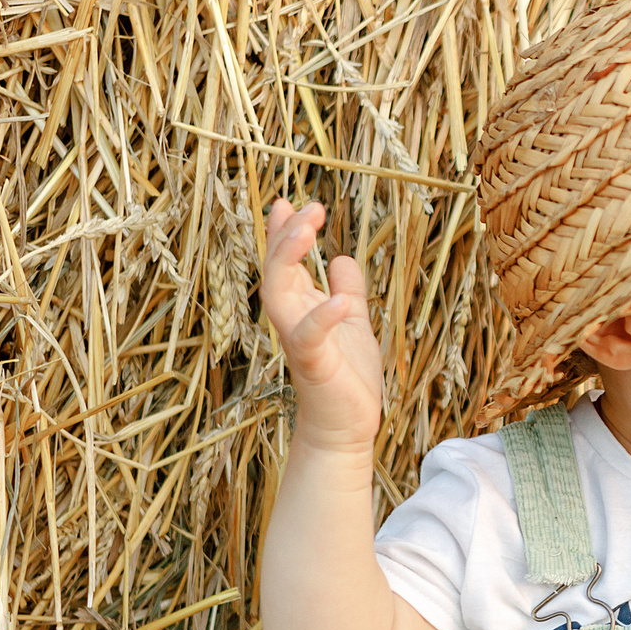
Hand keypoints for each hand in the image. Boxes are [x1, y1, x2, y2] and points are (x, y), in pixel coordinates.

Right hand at [258, 198, 381, 451]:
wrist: (347, 428)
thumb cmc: (347, 378)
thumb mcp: (354, 324)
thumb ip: (347, 292)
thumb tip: (343, 258)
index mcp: (301, 308)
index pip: (286, 263)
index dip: (284, 233)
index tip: (288, 202)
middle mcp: (292, 320)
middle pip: (276, 269)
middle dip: (286, 235)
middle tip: (307, 207)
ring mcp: (299, 341)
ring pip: (278, 293)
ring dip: (290, 260)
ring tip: (310, 230)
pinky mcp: (313, 365)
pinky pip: (309, 336)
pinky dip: (322, 316)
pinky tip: (340, 298)